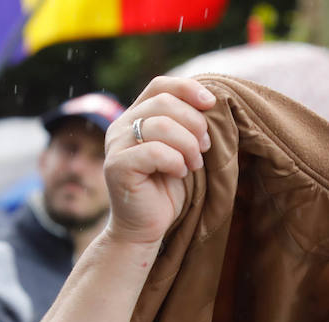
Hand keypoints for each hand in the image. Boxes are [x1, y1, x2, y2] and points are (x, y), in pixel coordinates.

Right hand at [102, 76, 215, 246]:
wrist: (145, 228)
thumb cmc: (167, 190)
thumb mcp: (182, 151)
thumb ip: (187, 126)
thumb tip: (210, 102)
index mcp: (136, 116)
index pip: (159, 85)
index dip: (187, 89)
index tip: (212, 104)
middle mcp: (121, 126)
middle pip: (164, 103)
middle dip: (194, 123)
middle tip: (205, 148)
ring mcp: (116, 145)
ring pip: (160, 125)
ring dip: (188, 144)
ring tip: (194, 164)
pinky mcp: (117, 167)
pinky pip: (154, 152)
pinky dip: (175, 161)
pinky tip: (180, 174)